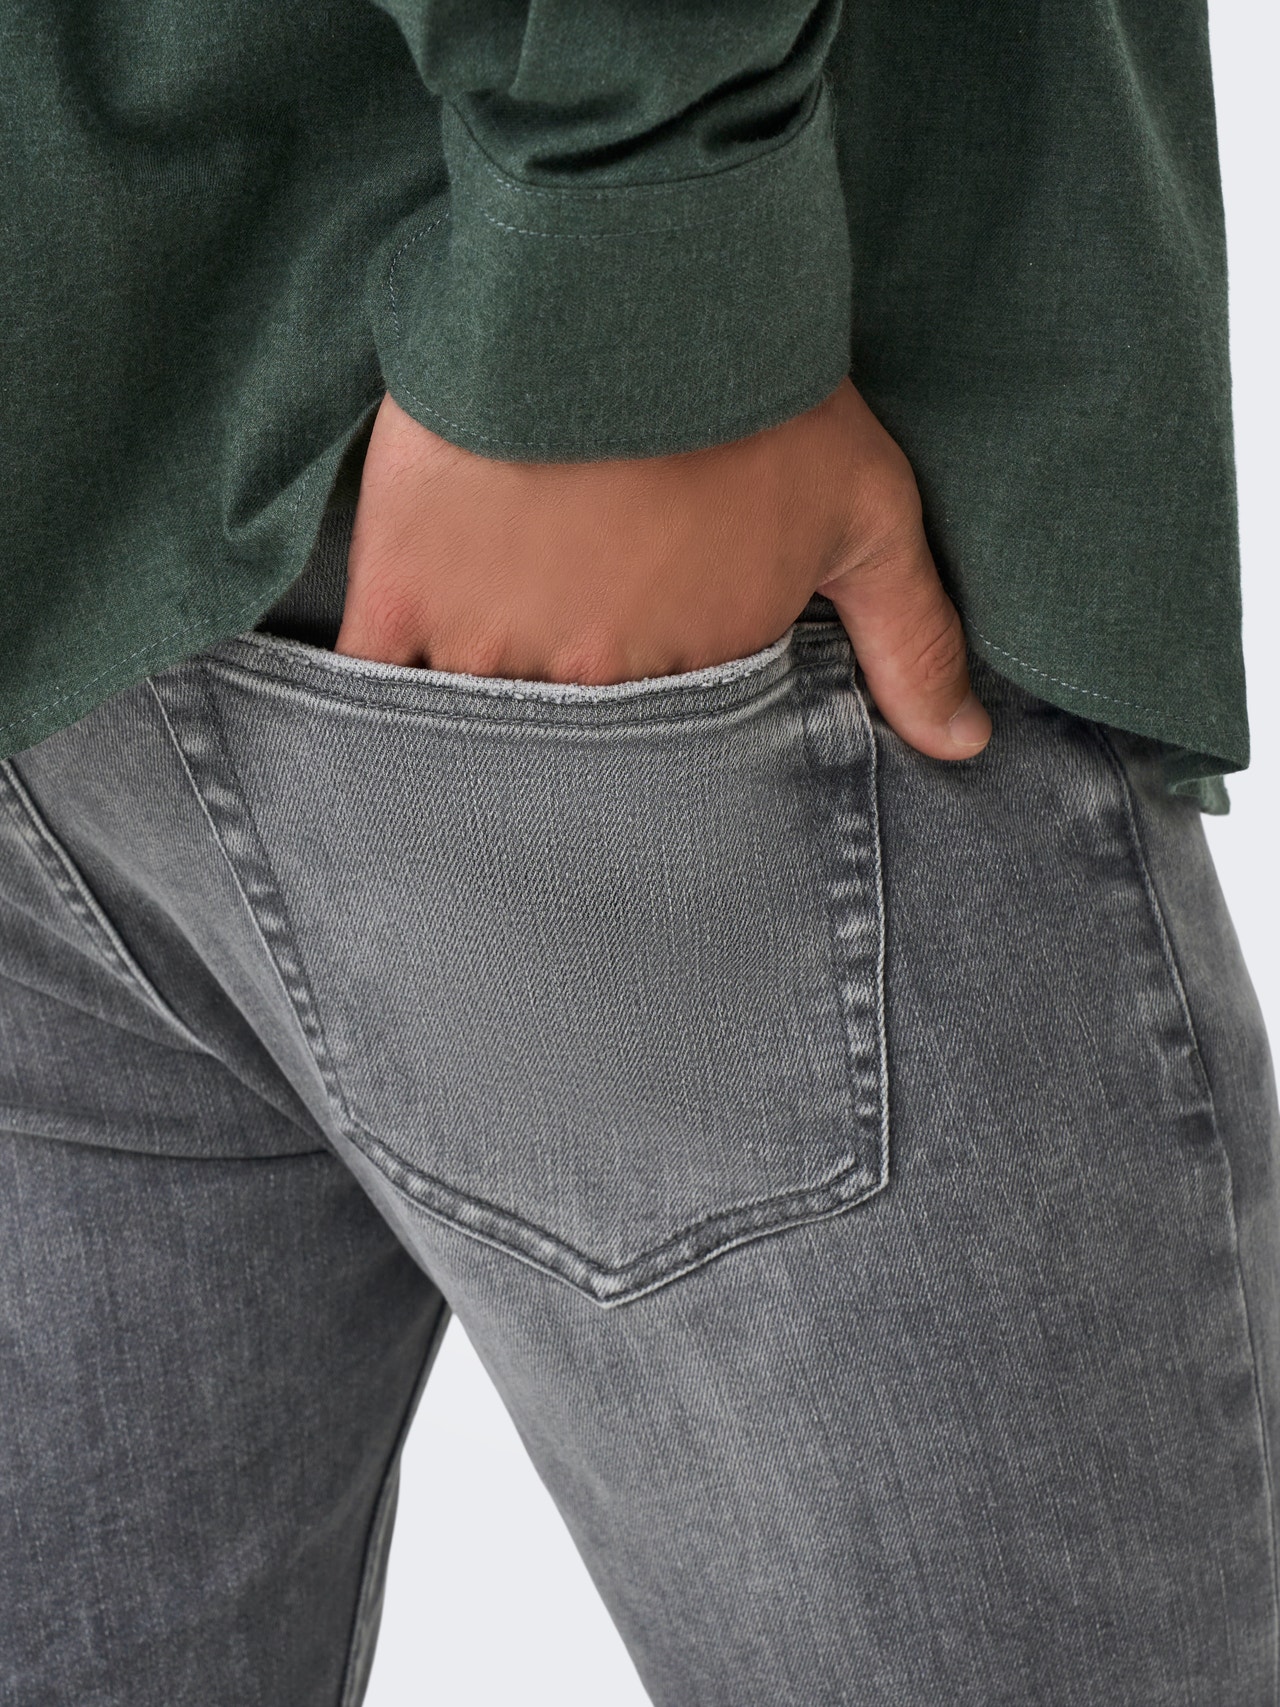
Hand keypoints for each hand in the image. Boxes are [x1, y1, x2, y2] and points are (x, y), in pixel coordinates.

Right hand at [334, 377, 990, 759]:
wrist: (629, 283)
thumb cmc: (756, 391)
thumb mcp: (867, 511)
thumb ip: (914, 639)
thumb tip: (964, 746)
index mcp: (694, 673)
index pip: (665, 756)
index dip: (648, 737)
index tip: (638, 722)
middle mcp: (592, 684)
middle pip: (565, 752)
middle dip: (564, 746)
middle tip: (551, 723)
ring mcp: (490, 645)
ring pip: (471, 733)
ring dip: (471, 732)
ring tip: (467, 716)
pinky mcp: (406, 593)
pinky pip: (371, 684)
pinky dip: (371, 704)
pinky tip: (375, 720)